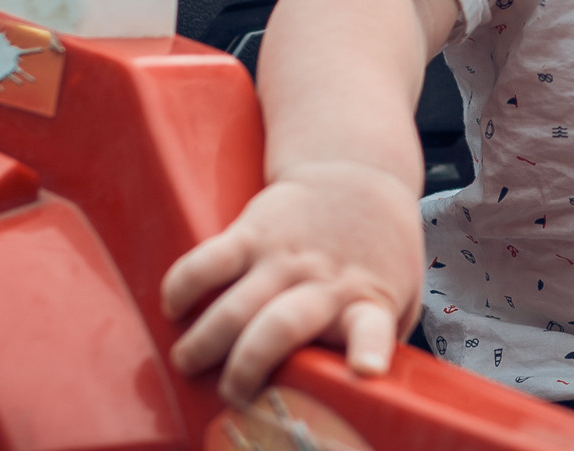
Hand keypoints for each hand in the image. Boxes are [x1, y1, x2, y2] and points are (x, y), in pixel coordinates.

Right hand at [161, 159, 427, 407]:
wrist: (359, 174)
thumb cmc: (375, 253)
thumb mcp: (399, 295)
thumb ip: (379, 341)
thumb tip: (364, 400)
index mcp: (366, 301)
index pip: (372, 329)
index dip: (367, 351)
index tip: (365, 370)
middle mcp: (324, 280)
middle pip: (280, 328)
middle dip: (247, 369)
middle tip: (232, 394)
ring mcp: (285, 255)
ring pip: (235, 306)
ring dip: (204, 341)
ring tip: (188, 361)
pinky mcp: (253, 231)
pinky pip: (207, 261)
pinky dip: (183, 286)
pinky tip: (175, 307)